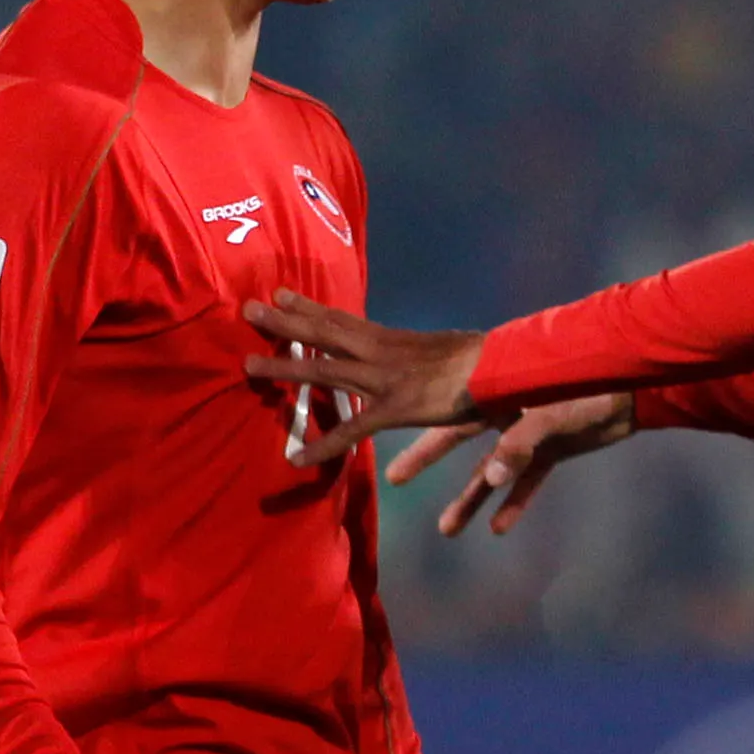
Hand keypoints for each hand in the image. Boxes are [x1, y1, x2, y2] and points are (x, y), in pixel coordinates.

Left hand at [243, 289, 484, 468]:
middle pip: (325, 334)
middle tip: (247, 309)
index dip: (309, 307)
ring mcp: (386, 380)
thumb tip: (409, 365)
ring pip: (325, 371)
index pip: (343, 318)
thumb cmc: (483, 363)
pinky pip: (351, 431)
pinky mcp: (396, 409)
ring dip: (285, 367)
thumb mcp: (442, 353)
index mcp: (393, 340)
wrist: (506, 369)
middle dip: (285, 322)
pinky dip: (323, 446)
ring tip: (248, 364)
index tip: (280, 294)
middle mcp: (382, 353)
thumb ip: (416, 359)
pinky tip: (296, 458)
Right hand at [389, 394, 636, 535]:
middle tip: (393, 479)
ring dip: (471, 499)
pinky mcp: (551, 452)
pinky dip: (513, 503)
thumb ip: (520, 445)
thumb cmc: (590, 389)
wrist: (633, 391)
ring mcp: (527, 435)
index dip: (419, 435)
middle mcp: (505, 414)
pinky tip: (497, 528)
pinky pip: (527, 483)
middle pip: (458, 442)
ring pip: (491, 473)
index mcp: (497, 395)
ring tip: (446, 530)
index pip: (448, 416)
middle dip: (427, 459)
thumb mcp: (552, 414)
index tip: (392, 446)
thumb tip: (490, 479)